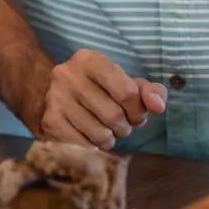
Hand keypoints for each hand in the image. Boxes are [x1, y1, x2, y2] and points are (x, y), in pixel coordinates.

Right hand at [34, 49, 165, 148]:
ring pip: (100, 134)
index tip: (136, 114)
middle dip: (125, 127)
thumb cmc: (100, 90)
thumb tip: (158, 106)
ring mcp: (55, 98)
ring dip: (110, 139)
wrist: (54, 96)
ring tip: (104, 130)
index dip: (138, 110)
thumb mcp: (127, 84)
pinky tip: (89, 137)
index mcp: (89, 60)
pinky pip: (84, 147)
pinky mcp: (49, 121)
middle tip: (120, 125)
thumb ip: (150, 92)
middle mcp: (68, 75)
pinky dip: (94, 148)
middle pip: (114, 116)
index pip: (127, 91)